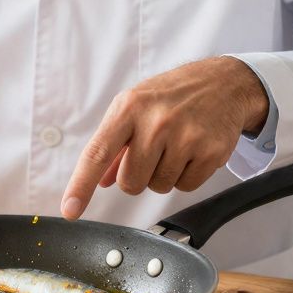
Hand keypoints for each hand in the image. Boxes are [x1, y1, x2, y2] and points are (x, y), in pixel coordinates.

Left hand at [60, 57, 268, 219]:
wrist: (223, 83)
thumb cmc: (171, 95)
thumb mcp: (135, 107)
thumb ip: (113, 144)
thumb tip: (100, 179)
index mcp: (128, 108)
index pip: (97, 153)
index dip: (81, 185)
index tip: (69, 209)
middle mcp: (156, 121)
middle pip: (130, 183)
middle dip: (136, 176)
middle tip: (151, 152)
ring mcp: (185, 136)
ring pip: (158, 187)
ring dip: (163, 174)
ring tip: (175, 146)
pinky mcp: (211, 151)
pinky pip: (186, 187)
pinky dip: (187, 176)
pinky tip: (192, 151)